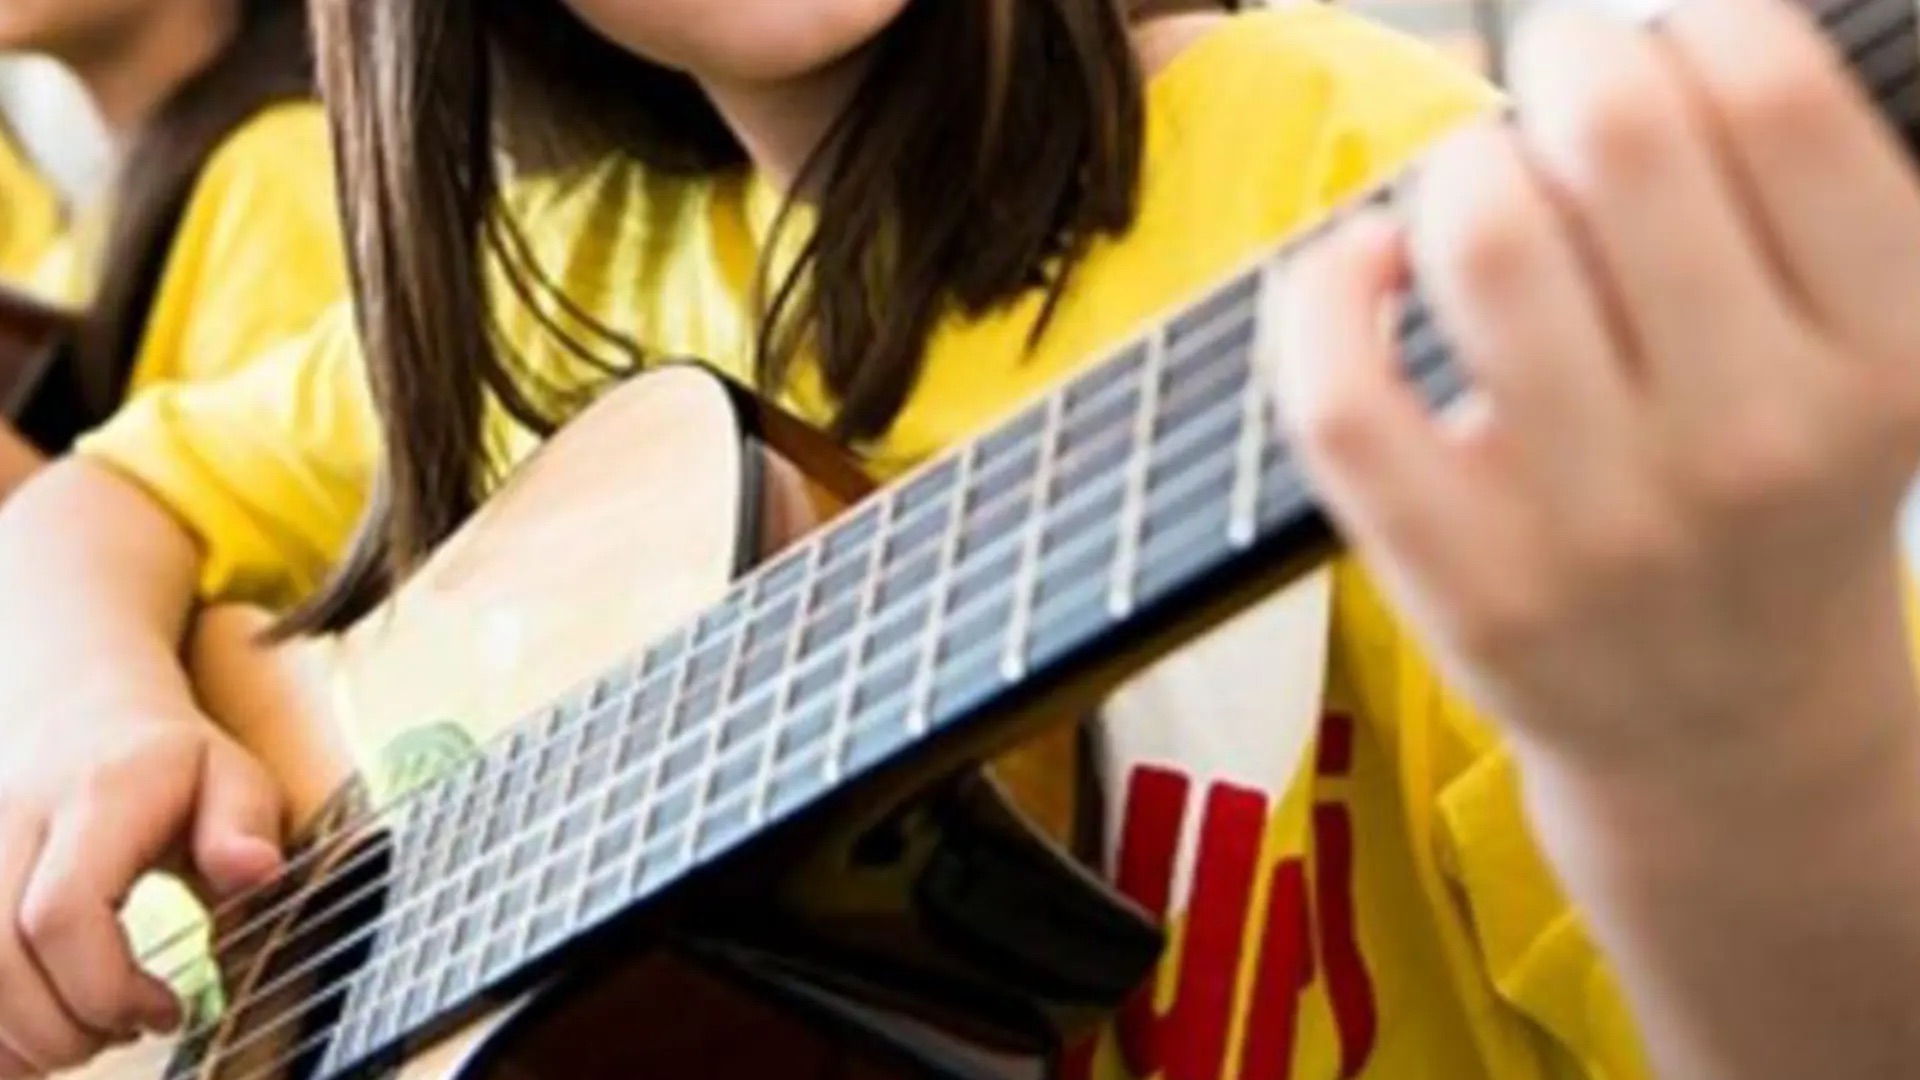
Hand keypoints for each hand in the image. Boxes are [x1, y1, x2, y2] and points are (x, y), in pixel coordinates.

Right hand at [0, 691, 283, 1076]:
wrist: (71, 709)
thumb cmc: (167, 762)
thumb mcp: (229, 774)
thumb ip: (245, 822)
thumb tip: (258, 870)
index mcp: (93, 798)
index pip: (62, 912)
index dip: (107, 988)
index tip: (168, 1010)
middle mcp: (10, 822)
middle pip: (1, 958)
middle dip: (67, 1026)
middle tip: (130, 1028)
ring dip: (23, 1036)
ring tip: (91, 1028)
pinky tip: (41, 1030)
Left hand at [1269, 0, 1919, 774]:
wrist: (1726, 728)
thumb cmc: (1769, 499)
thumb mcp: (1854, 353)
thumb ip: (1775, 197)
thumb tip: (1599, 44)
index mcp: (1887, 357)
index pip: (1773, 99)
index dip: (1681, 27)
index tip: (1647, 46)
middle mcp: (1756, 443)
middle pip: (1615, 142)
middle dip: (1562, 70)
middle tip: (1554, 100)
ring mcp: (1603, 527)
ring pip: (1481, 239)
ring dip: (1460, 167)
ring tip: (1480, 193)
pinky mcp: (1466, 582)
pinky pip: (1344, 391)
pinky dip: (1326, 288)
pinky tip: (1367, 268)